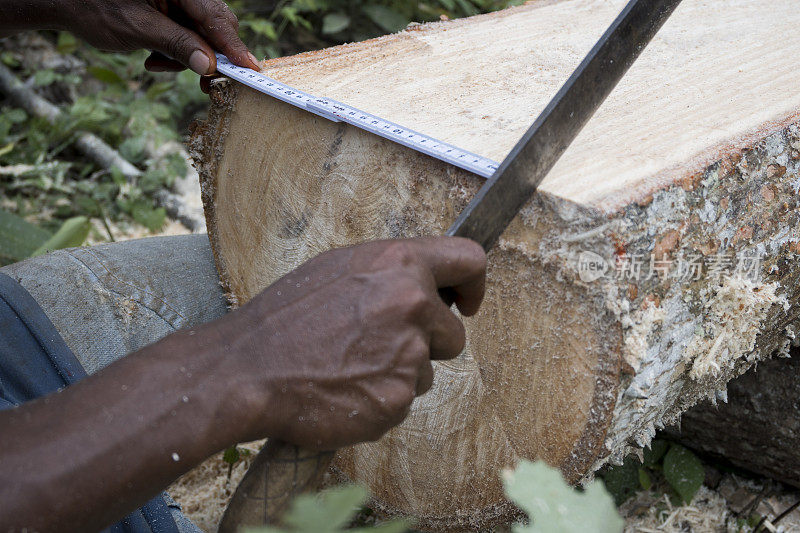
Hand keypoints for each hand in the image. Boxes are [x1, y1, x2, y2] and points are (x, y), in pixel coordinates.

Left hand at [56, 0, 259, 75]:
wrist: (64, 4)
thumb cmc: (95, 8)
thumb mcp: (139, 29)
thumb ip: (177, 45)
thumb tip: (209, 65)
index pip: (215, 17)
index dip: (233, 45)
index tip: (250, 69)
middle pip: (215, 27)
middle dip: (210, 56)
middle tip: (206, 82)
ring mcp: (176, 5)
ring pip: (201, 38)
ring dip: (187, 58)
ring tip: (157, 64)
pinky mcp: (169, 17)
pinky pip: (186, 40)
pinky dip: (174, 55)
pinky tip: (153, 59)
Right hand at [214, 237, 485, 448]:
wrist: (249, 370)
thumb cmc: (286, 319)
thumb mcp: (340, 269)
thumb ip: (392, 272)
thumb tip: (427, 283)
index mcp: (399, 264)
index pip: (470, 261)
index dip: (474, 285)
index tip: (468, 303)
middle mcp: (412, 304)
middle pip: (454, 333)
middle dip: (427, 343)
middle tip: (379, 345)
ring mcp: (408, 354)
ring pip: (427, 370)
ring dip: (400, 372)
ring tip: (350, 365)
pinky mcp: (398, 398)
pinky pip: (404, 400)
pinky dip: (382, 399)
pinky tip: (346, 387)